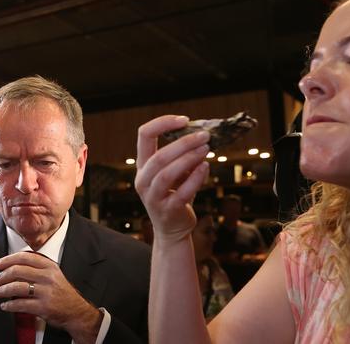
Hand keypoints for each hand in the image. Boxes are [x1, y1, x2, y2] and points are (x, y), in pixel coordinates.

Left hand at [0, 252, 101, 342]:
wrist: (76, 311)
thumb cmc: (62, 292)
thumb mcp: (54, 274)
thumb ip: (37, 267)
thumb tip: (14, 264)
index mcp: (49, 266)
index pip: (24, 257)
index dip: (8, 259)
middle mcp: (47, 277)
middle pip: (18, 271)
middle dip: (2, 276)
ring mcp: (46, 292)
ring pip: (17, 287)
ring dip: (3, 290)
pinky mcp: (43, 307)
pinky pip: (20, 304)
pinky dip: (9, 305)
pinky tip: (5, 305)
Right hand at [134, 115, 210, 242]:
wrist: (173, 229)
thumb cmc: (175, 195)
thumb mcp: (177, 173)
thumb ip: (185, 157)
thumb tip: (201, 139)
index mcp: (143, 166)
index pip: (144, 135)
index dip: (163, 123)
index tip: (184, 120)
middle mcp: (143, 180)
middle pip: (158, 156)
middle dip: (183, 143)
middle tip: (204, 136)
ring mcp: (153, 197)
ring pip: (167, 173)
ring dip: (188, 159)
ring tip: (206, 149)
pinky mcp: (167, 210)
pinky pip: (181, 192)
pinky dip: (195, 178)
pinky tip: (205, 167)